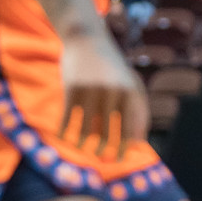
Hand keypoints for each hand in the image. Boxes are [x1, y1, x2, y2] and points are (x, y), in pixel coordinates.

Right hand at [60, 34, 148, 159]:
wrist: (87, 40)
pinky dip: (64, 131)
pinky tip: (63, 136)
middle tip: (105, 160)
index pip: (134, 126)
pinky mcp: (73, 88)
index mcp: (132, 92)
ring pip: (88, 129)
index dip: (128, 145)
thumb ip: (137, 109)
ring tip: (84, 148)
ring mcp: (93, 90)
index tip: (122, 158)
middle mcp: (115, 92)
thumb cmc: (112, 69)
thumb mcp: (131, 84)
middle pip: (112, 132)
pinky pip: (68, 118)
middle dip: (109, 150)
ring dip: (84, 143)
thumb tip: (138, 143)